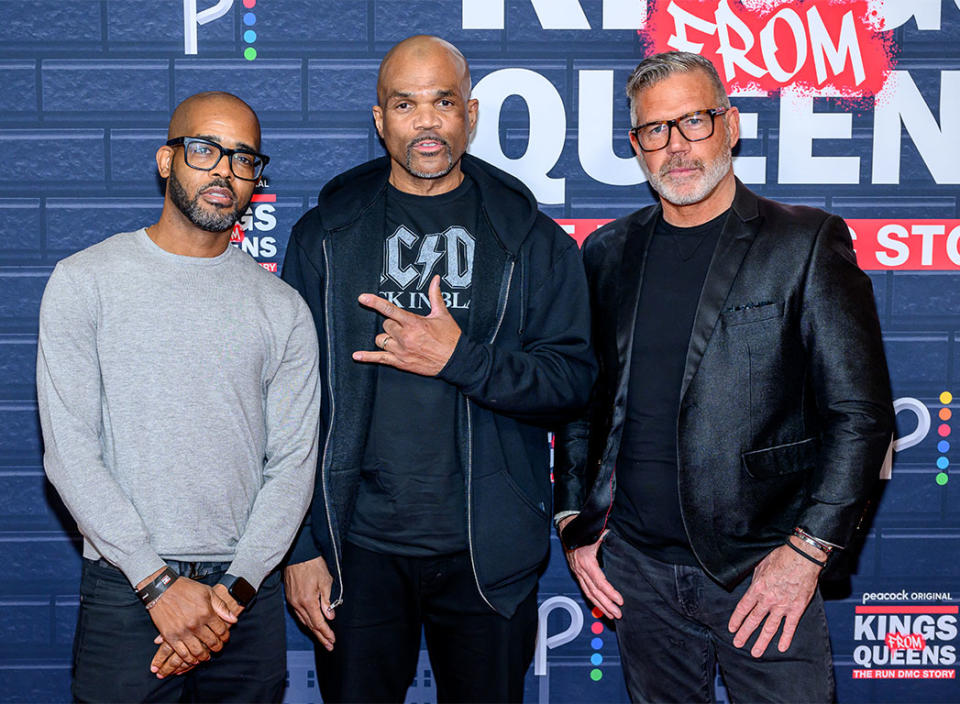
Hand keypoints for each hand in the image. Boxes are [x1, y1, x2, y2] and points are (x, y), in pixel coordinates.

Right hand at [150, 585, 243, 677]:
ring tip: (207, 656)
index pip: (221, 631)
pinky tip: (193, 659)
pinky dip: (189, 659)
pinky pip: (182, 653)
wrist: (162, 589)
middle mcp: (195, 624)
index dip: (225, 636)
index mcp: (206, 612)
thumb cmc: (186, 588)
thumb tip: (234, 619)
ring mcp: (182, 632)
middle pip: (211, 642)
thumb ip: (221, 606)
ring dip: (204, 656)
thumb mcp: (207, 592)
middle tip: (218, 648)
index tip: (225, 638)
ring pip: (197, 651)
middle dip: (217, 647)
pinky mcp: (170, 636)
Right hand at [284, 556, 335, 650]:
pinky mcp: (290, 597)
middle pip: (310, 625)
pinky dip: (306, 621)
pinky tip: (311, 624)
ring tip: (322, 638)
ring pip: (304, 621)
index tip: (332, 640)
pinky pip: (299, 614)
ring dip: (313, 630)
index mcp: (308, 601)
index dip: (326, 633)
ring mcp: (292, 601)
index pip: (318, 623)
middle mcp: (298, 604)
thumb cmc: (313, 565)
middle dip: (320, 636)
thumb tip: (330, 616)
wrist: (299, 554)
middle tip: (329, 645)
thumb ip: (327, 601)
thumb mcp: (326, 582)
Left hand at [352, 275, 460, 375]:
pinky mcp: (400, 362)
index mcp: (413, 322)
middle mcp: (405, 336)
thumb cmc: (451, 338)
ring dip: (385, 337)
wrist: (456, 360)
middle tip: (404, 327)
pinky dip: (367, 357)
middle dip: (392, 324)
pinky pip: (379, 359)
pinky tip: (356, 356)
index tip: (362, 298)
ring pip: (380, 340)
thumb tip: (436, 279)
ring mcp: (401, 350)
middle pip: (385, 325)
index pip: (389, 309)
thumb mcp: (442, 314)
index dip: (374, 302)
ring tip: (397, 339)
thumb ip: (435, 296)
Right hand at [559, 516, 622, 618]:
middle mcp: (580, 570)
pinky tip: (599, 605)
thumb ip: (605, 537)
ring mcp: (577, 572)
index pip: (600, 582)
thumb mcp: (595, 533)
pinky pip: (585, 589)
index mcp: (586, 562)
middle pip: (594, 592)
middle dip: (606, 605)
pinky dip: (593, 599)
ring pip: (588, 593)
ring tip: (610, 614)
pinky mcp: (577, 572)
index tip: (619, 600)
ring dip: (600, 605)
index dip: (610, 592)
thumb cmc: (581, 531)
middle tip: (617, 614)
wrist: (566, 528)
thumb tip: (614, 539)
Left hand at [727, 540, 823, 656]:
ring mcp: (783, 606)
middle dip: (744, 633)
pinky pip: (790, 626)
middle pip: (753, 620)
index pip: (743, 608)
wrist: (803, 557)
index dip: (736, 619)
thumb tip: (751, 588)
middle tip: (738, 644)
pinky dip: (786, 638)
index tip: (732, 628)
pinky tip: (781, 648)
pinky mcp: (797, 608)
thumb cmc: (781, 557)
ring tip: (755, 652)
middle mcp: (768, 600)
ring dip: (762, 641)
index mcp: (757, 588)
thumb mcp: (761, 565)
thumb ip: (755, 580)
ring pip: (770, 628)